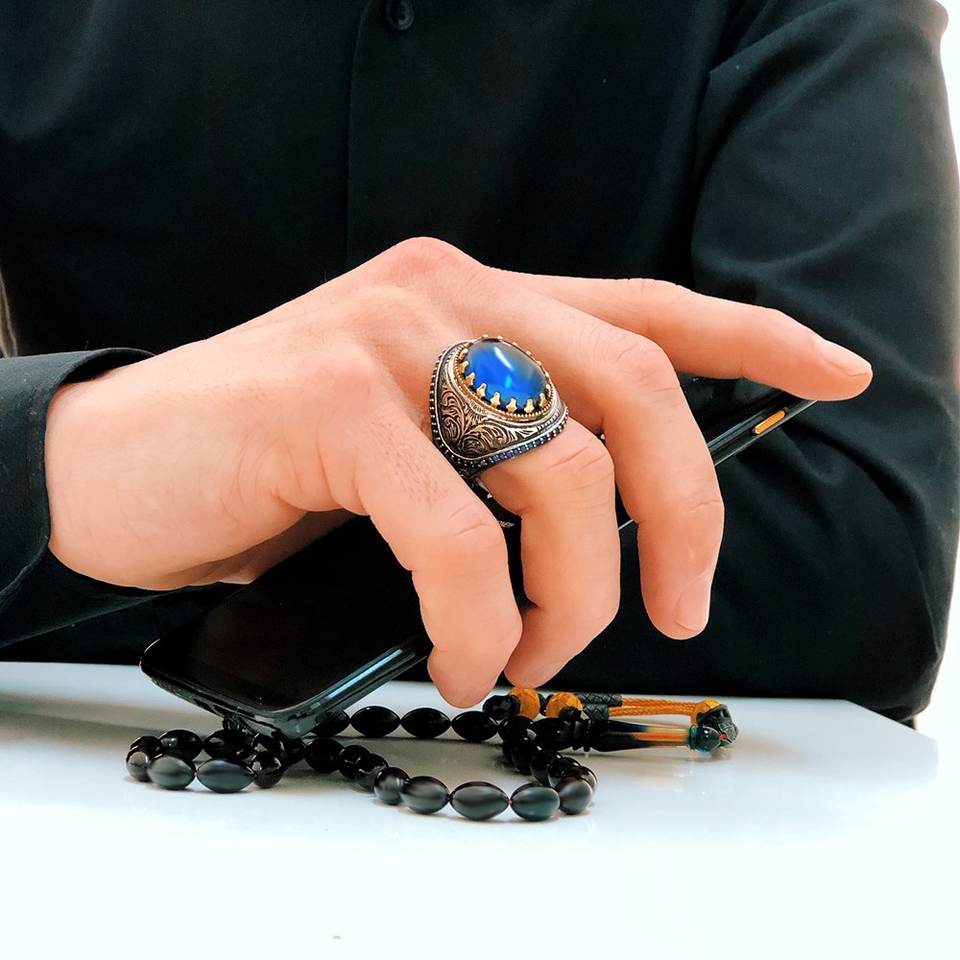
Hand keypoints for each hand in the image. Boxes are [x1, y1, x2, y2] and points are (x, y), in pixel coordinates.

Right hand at [44, 237, 871, 705]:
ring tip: (526, 657)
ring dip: (570, 597)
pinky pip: (457, 534)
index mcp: (483, 302)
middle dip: (683, 522)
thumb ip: (503, 453)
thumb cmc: (279, 473)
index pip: (648, 307)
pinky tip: (461, 658)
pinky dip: (476, 618)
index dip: (756, 337)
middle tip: (677, 612)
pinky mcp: (332, 401)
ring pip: (560, 472)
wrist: (122, 467)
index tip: (838, 374)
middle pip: (637, 392)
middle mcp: (450, 298)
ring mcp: (392, 341)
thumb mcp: (416, 444)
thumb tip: (606, 537)